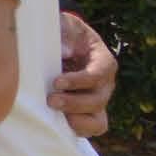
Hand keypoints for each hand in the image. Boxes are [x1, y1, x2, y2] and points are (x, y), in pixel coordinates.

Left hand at [50, 10, 117, 137]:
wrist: (60, 44)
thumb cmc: (64, 34)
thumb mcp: (64, 25)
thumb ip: (64, 32)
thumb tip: (63, 51)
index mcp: (103, 62)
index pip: (99, 74)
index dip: (80, 80)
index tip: (57, 82)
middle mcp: (104, 85)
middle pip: (98, 100)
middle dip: (74, 102)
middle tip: (51, 99)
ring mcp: (97, 101)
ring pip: (97, 119)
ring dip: (76, 120)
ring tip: (54, 114)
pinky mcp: (85, 113)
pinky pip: (90, 128)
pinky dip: (78, 130)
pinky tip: (58, 125)